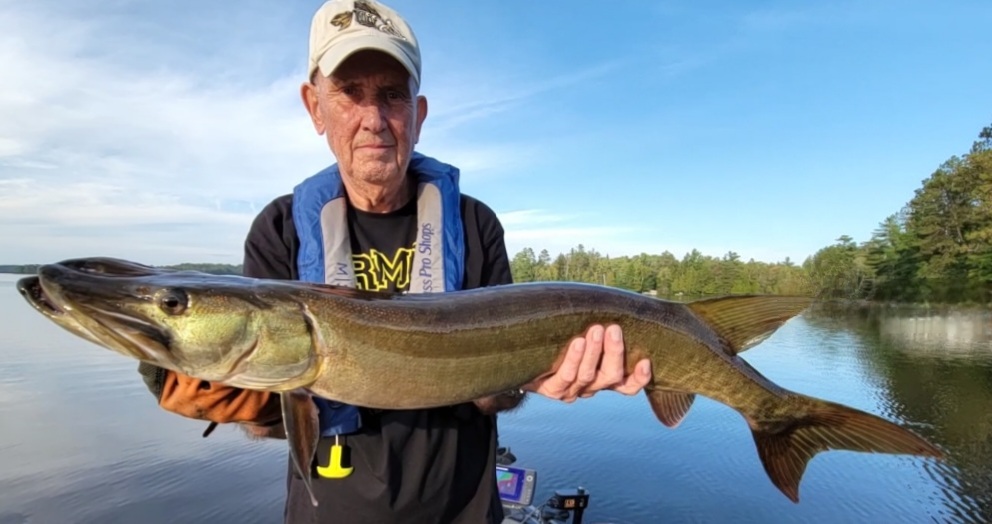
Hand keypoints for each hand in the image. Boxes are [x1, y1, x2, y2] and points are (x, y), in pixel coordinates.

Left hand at [523, 324, 650, 402]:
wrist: (522, 358)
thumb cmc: (561, 340)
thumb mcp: (584, 335)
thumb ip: (601, 328)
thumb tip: (617, 301)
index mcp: (602, 379)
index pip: (626, 386)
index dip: (639, 378)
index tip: (646, 361)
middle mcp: (590, 388)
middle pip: (610, 377)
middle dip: (614, 352)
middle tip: (613, 329)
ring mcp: (571, 390)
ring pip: (588, 375)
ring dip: (594, 352)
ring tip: (595, 330)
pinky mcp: (552, 389)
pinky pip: (565, 377)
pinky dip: (573, 359)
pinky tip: (577, 342)